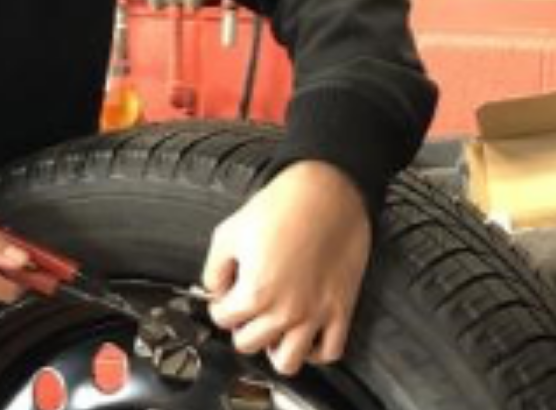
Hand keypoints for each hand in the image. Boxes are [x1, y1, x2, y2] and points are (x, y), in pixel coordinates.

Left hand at [200, 160, 371, 374]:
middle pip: (247, 343)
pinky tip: (304, 333)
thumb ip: (214, 268)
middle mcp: (285, 311)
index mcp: (255, 292)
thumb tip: (214, 289)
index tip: (227, 293)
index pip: (222, 319)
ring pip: (287, 362)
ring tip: (272, 328)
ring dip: (274, 348)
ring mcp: (315, 315)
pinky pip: (329, 352)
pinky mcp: (341, 310)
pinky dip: (315, 350)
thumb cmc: (282, 206)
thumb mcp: (230, 231)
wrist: (328, 192)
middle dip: (242, 325)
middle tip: (247, 307)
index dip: (220, 303)